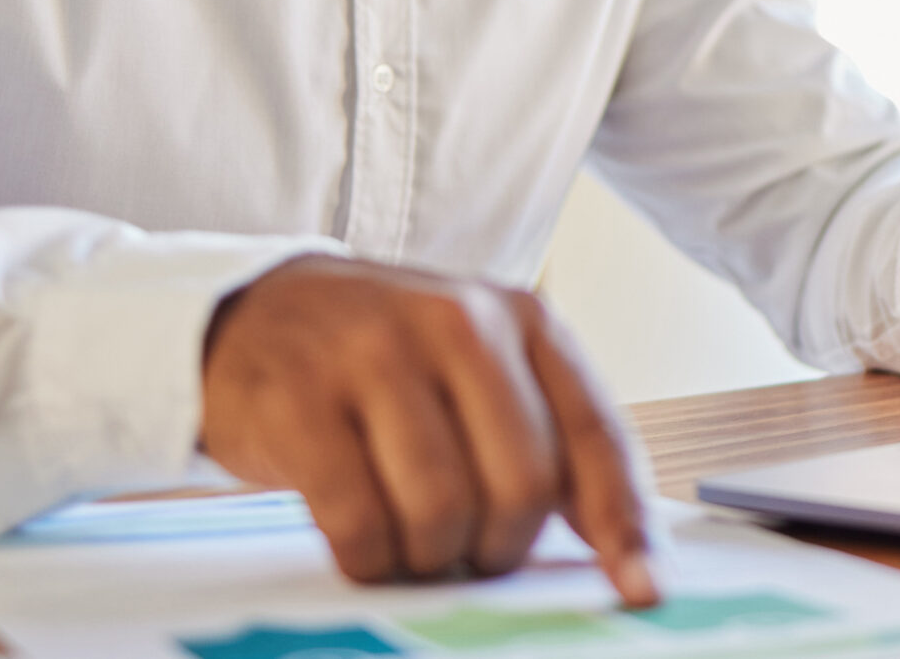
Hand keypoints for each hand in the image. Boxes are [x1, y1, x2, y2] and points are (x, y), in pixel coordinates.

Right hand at [199, 254, 657, 605]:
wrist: (260, 310)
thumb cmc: (387, 358)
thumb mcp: (480, 367)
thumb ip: (549, 437)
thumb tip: (624, 553)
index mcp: (520, 317)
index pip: (595, 432)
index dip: (623, 523)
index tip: (639, 590)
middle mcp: (456, 321)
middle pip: (522, 486)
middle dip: (499, 547)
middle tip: (466, 549)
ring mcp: (373, 355)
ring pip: (442, 511)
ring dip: (429, 556)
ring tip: (409, 538)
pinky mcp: (300, 400)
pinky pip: (360, 523)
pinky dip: (368, 558)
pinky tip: (361, 539)